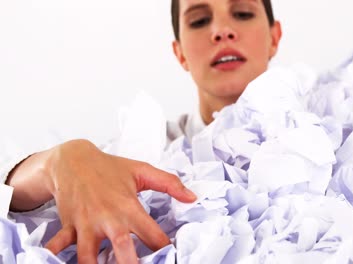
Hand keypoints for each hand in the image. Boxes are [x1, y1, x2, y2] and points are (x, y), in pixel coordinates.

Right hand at [32, 139, 195, 263]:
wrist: (73, 160)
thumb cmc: (109, 167)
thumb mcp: (142, 170)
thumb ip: (169, 183)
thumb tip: (192, 197)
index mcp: (129, 206)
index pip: (152, 233)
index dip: (163, 247)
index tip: (170, 255)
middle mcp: (108, 218)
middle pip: (121, 247)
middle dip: (130, 263)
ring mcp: (86, 224)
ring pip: (88, 254)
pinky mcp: (68, 226)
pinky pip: (58, 244)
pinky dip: (54, 254)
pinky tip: (53, 261)